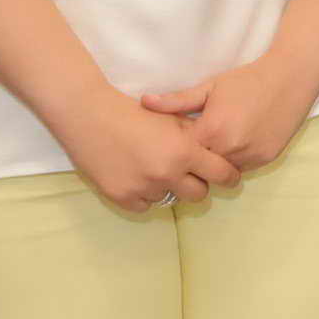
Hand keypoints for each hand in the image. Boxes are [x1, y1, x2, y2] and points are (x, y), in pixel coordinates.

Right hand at [66, 94, 241, 216]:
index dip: (229, 177)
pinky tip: (137, 176)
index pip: (222, 174)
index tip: (229, 177)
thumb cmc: (133, 113)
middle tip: (188, 174)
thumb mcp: (173, 119)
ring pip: (170, 199)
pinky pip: (145, 206)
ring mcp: (143, 188)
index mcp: (184, 152)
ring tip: (153, 168)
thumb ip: (197, 137)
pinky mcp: (121, 197)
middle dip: (197, 185)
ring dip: (167, 188)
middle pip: (199, 195)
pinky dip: (145, 195)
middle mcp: (166, 173)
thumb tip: (219, 152)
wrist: (89, 116)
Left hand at [140, 48, 318, 176]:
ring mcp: (251, 156)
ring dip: (216, 162)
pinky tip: (236, 142)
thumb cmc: (248, 79)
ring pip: (222, 171)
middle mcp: (230, 149)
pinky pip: (243, 167)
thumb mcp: (210, 87)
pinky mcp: (266, 159)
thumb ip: (177, 100)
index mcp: (211, 131)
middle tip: (196, 143)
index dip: (176, 147)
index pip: (182, 153)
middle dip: (195, 159)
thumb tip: (144, 102)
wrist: (292, 77)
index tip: (174, 139)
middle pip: (201, 167)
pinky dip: (235, 160)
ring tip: (216, 143)